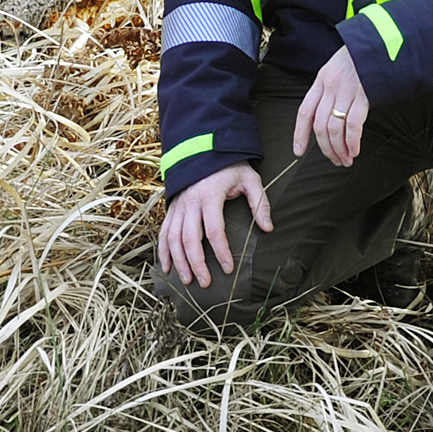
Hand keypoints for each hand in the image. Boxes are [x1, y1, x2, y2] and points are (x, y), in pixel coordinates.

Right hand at [157, 163, 271, 288]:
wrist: (204, 149)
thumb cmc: (230, 166)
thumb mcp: (250, 179)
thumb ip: (260, 203)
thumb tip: (268, 228)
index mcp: (210, 195)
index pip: (214, 230)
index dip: (221, 251)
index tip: (228, 268)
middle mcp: (190, 202)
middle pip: (190, 239)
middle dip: (197, 263)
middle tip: (206, 283)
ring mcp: (178, 206)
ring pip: (173, 238)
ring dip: (179, 262)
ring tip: (187, 281)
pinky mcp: (171, 209)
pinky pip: (164, 233)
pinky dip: (163, 251)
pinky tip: (167, 268)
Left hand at [292, 46, 370, 166]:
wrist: (381, 43)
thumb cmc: (360, 58)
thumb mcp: (337, 68)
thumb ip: (329, 90)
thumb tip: (326, 117)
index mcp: (321, 81)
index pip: (304, 112)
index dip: (300, 134)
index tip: (299, 151)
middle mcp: (330, 87)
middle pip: (320, 125)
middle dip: (326, 148)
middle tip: (334, 160)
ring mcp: (347, 91)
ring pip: (335, 128)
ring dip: (339, 149)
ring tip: (345, 160)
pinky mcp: (364, 95)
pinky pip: (354, 124)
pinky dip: (352, 141)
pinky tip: (355, 150)